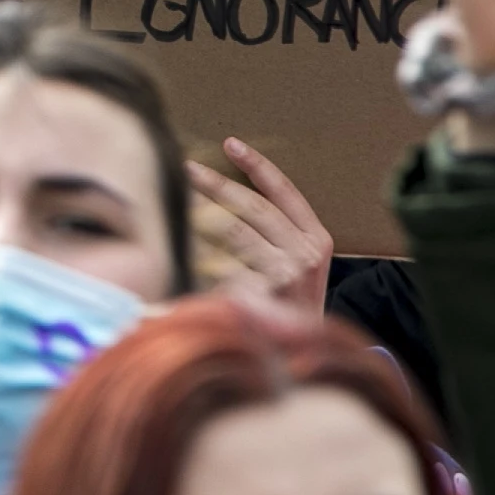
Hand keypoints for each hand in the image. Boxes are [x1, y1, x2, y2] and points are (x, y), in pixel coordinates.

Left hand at [191, 139, 333, 313]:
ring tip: (177, 200)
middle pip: (252, 207)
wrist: (301, 351)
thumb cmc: (291, 300)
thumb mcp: (300, 260)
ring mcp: (282, 276)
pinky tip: (179, 245)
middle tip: (186, 167)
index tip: (230, 144)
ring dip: (200, 214)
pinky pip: (219, 265)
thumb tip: (229, 194)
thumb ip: (277, 229)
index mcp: (317, 238)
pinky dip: (198, 253)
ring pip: (232, 232)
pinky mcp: (259, 297)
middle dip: (216, 183)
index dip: (257, 164)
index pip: (285, 191)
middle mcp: (304, 254)